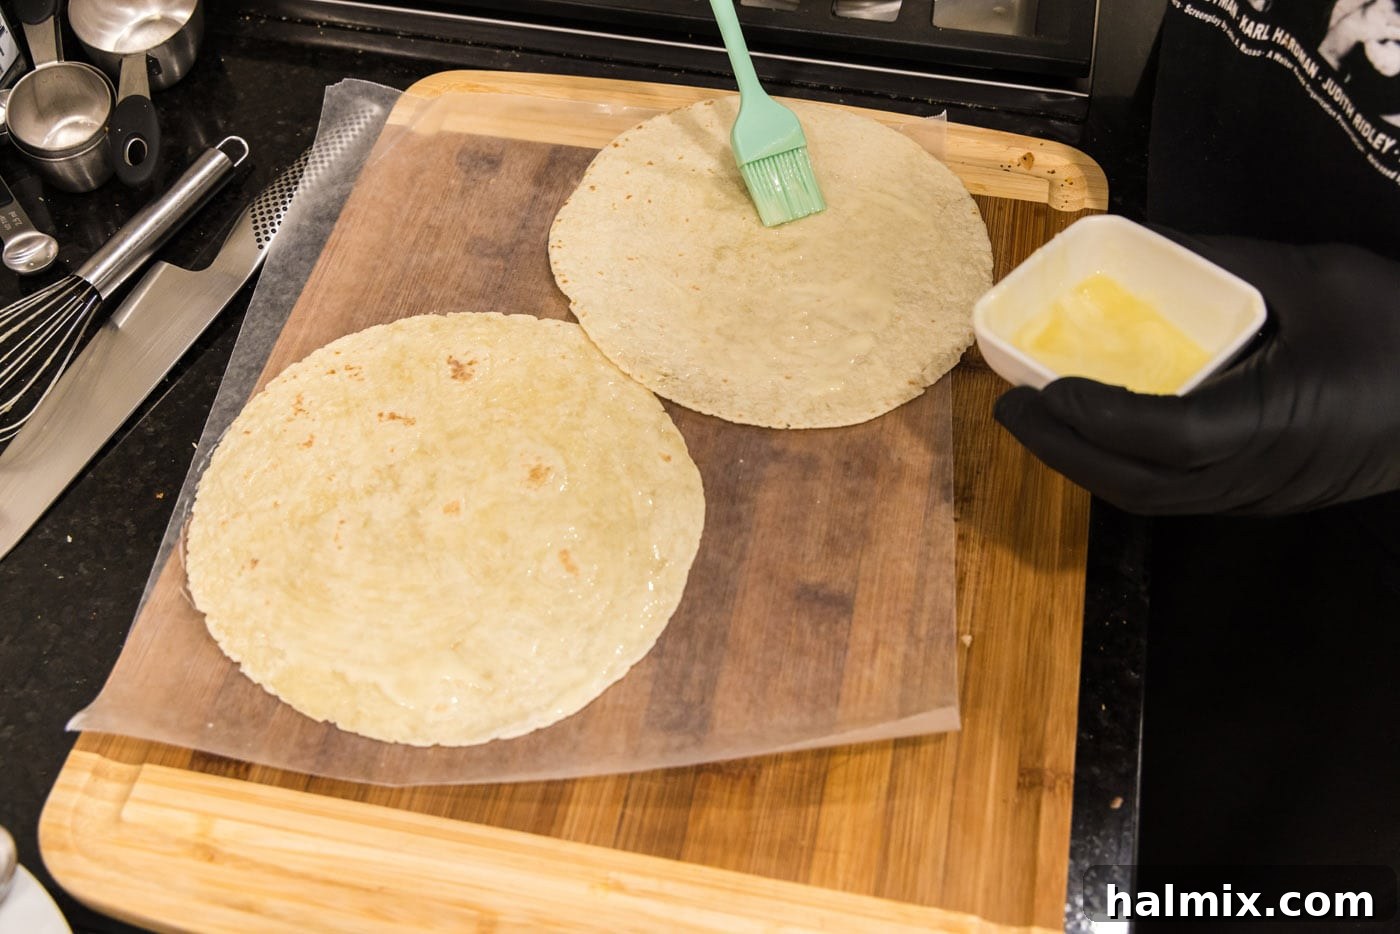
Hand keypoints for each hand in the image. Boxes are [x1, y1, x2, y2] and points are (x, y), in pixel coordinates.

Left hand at [993, 235, 1399, 515]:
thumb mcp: (1318, 277)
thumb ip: (1228, 260)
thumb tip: (1143, 236)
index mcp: (1276, 421)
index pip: (1164, 435)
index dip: (1095, 418)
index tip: (1045, 388)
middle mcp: (1258, 473)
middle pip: (1139, 485)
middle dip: (1065, 451)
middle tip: (1011, 409)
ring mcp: (1260, 493)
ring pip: (1154, 500)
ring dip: (1088, 466)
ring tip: (1043, 422)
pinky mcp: (1262, 495)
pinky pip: (1176, 496)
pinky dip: (1125, 471)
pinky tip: (1101, 437)